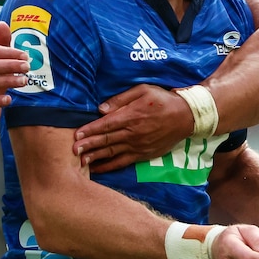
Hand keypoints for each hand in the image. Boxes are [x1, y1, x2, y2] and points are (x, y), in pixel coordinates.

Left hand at [72, 84, 193, 171]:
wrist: (186, 117)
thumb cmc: (163, 99)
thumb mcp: (143, 90)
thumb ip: (121, 99)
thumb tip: (101, 109)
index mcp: (131, 115)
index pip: (106, 124)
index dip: (90, 130)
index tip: (76, 134)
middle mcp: (133, 133)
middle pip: (106, 140)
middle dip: (88, 145)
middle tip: (72, 150)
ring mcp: (138, 145)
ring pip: (112, 152)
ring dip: (96, 157)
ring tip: (81, 161)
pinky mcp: (143, 155)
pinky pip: (123, 162)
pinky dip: (110, 166)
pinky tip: (98, 168)